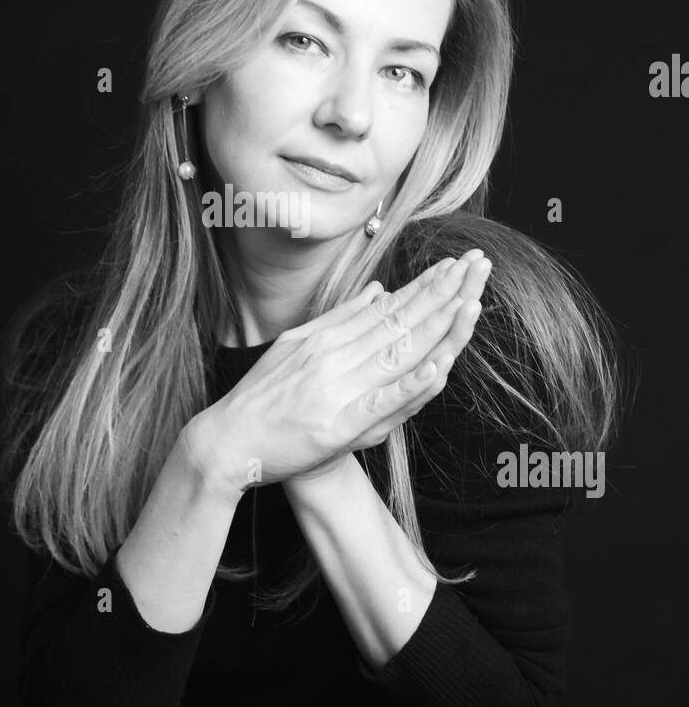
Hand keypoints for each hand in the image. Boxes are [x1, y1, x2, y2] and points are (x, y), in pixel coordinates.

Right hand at [189, 250, 492, 497]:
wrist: (229, 441)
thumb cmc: (264, 396)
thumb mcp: (296, 343)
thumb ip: (339, 319)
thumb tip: (378, 291)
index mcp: (328, 338)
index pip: (388, 307)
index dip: (426, 286)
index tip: (457, 265)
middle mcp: (336, 357)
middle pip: (401, 323)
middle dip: (444, 294)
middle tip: (479, 265)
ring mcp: (339, 390)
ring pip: (399, 355)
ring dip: (438, 328)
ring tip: (472, 301)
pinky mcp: (339, 427)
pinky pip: (382, 403)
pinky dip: (411, 386)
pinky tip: (438, 368)